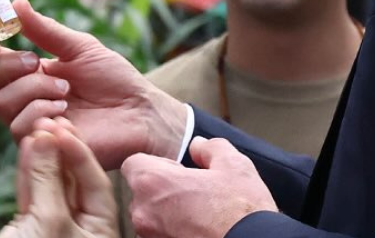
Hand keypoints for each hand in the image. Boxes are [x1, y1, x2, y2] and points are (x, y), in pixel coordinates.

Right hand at [0, 0, 188, 168]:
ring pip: (3, 102)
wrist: (140, 112)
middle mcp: (24, 99)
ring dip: (35, 89)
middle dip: (5, 66)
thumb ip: (46, 30)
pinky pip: (20, 126)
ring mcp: (30, 123)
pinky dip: (42, 112)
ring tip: (66, 90)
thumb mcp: (80, 47)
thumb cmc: (114, 80)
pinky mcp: (41, 145)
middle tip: (36, 61)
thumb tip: (17, 3)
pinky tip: (66, 113)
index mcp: (29, 74)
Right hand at [0, 118, 117, 237]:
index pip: (97, 180)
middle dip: (61, 149)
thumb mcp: (50, 221)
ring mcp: (55, 224)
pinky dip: (28, 170)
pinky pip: (34, 191)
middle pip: (74, 178)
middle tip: (49, 121)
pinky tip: (26, 146)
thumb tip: (44, 138)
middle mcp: (82, 224)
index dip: (80, 152)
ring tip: (36, 128)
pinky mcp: (31, 223)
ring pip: (51, 182)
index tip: (62, 129)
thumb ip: (48, 179)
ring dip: (43, 155)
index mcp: (99, 228)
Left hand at [122, 136, 276, 237]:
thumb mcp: (233, 165)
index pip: (133, 164)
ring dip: (167, 215)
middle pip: (141, 193)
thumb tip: (198, 146)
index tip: (179, 173)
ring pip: (150, 219)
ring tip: (199, 217)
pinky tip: (198, 232)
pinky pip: (160, 237)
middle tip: (193, 195)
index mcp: (154, 182)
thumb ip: (209, 148)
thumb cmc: (241, 212)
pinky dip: (173, 234)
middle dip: (162, 191)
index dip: (157, 165)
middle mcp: (144, 213)